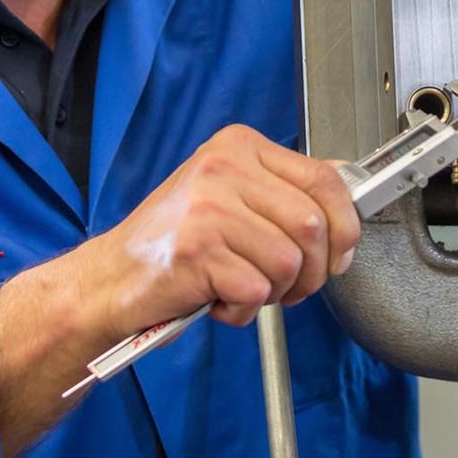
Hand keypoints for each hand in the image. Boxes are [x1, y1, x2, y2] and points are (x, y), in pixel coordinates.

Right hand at [90, 125, 359, 334]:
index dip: (345, 225)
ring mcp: (209, 207)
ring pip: (288, 262)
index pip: (324, 179)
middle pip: (313, 226)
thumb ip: (284, 188)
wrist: (110, 278)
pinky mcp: (196, 251)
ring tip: (242, 288)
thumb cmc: (176, 241)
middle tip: (288, 286)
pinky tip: (218, 300)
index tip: (342, 252)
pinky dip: (243, 310)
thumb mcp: (232, 194)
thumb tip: (347, 186)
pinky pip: (255, 291)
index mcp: (239, 146)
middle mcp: (224, 168)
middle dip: (313, 271)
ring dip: (275, 293)